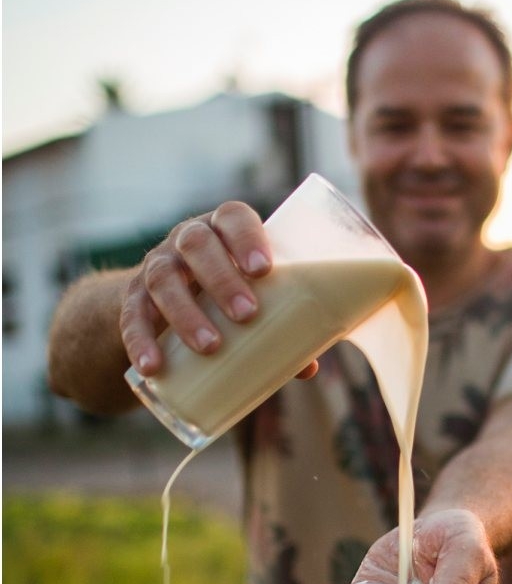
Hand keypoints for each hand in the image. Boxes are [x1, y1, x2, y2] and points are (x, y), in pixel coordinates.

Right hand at [120, 201, 316, 378]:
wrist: (165, 296)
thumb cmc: (230, 290)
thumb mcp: (254, 295)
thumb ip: (282, 322)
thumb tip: (308, 367)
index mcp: (224, 230)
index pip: (233, 217)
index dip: (247, 237)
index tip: (264, 269)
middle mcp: (186, 240)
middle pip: (196, 244)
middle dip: (221, 278)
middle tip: (247, 313)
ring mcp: (156, 266)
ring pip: (162, 279)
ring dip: (185, 313)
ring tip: (210, 346)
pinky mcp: (132, 299)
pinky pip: (131, 316)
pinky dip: (140, 341)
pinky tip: (153, 366)